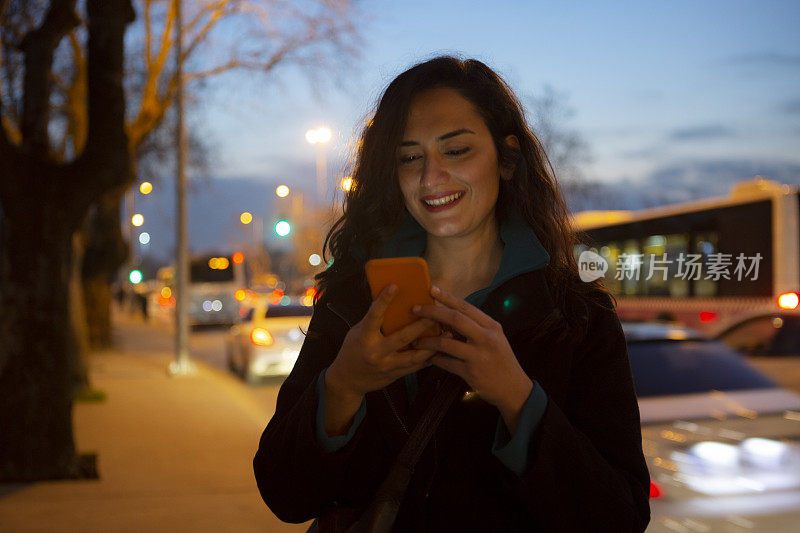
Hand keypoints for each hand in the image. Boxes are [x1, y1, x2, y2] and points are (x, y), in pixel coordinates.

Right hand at [326, 284, 437, 398]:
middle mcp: (376, 352)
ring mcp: (386, 365)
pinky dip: (428, 357)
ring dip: (432, 345)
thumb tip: (389, 300)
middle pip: (402, 337)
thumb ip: (373, 320)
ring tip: (447, 334)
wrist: (347, 381)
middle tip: (436, 314)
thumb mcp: (357, 332)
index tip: (394, 286)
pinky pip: (415, 366)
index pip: (374, 316)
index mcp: (364, 337)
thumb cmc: (352, 350)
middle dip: (421, 325)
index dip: (384, 301)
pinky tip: (440, 349)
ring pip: (414, 355)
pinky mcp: (394, 375)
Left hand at [412, 286, 532, 418]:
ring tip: (415, 340)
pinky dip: (434, 359)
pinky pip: (446, 363)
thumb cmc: (499, 360)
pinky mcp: (471, 373)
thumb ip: (474, 327)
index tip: (431, 289)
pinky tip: (426, 357)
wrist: (513, 388)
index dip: (447, 297)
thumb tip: (446, 315)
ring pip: (446, 342)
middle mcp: (487, 338)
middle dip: (432, 312)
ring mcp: (479, 356)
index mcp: (492, 326)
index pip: (466, 307)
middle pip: (455, 319)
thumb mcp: (493, 338)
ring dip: (427, 340)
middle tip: (415, 309)